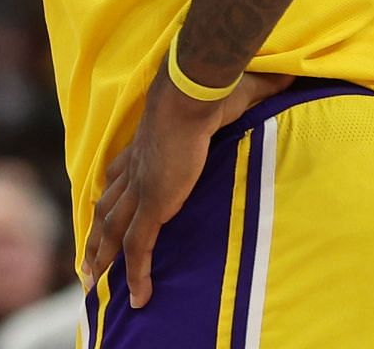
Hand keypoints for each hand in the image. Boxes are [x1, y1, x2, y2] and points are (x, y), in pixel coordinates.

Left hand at [83, 64, 290, 306]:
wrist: (193, 94)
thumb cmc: (212, 90)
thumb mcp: (233, 93)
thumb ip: (256, 88)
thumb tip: (286, 75)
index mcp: (146, 146)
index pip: (118, 173)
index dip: (109, 190)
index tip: (99, 203)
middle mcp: (136, 169)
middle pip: (106, 206)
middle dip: (96, 232)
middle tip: (87, 256)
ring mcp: (141, 188)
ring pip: (112, 230)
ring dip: (102, 256)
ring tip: (92, 280)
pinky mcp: (152, 205)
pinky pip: (139, 247)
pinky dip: (137, 273)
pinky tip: (138, 297)